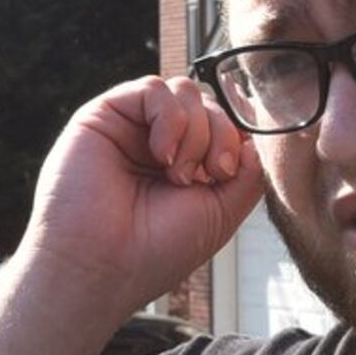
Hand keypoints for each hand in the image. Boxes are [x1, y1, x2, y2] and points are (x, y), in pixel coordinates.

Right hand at [14, 76, 263, 326]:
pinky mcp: (103, 116)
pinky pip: (153, 88)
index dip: (236, 137)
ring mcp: (130, 128)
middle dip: (221, 136)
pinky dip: (169, 118)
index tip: (228, 171)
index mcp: (184, 166)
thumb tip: (254, 138)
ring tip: (177, 174)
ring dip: (195, 131)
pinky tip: (161, 155)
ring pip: (184, 91)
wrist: (102, 266)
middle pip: (209, 105)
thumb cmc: (154, 251)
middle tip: (209, 176)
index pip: (223, 124)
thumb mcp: (221, 214)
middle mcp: (157, 144)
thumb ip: (248, 174)